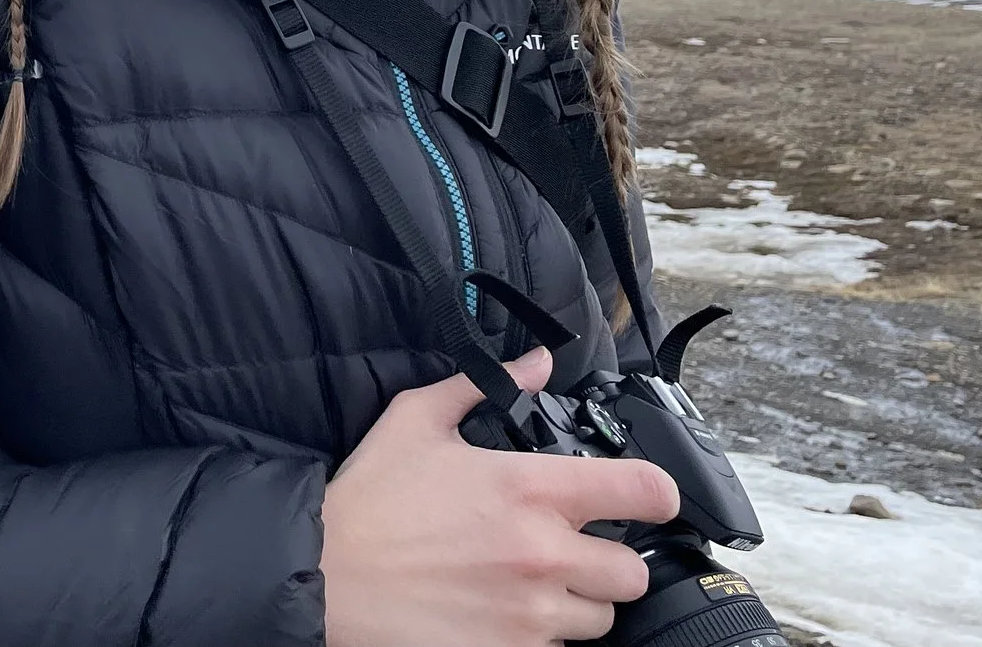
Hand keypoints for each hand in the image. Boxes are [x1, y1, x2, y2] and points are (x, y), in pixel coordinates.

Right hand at [319, 348, 680, 646]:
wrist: (323, 579)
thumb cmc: (368, 503)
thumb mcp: (416, 422)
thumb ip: (484, 384)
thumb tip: (536, 362)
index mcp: (530, 490)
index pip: (643, 491)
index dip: (658, 493)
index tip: (648, 498)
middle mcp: (543, 555)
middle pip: (631, 573)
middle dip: (607, 562)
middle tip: (570, 551)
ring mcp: (530, 615)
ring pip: (599, 622)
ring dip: (576, 605)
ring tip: (530, 587)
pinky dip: (539, 638)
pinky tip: (503, 614)